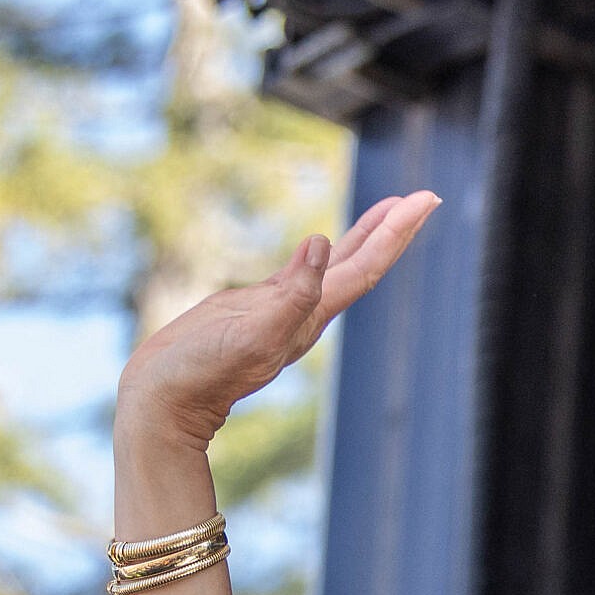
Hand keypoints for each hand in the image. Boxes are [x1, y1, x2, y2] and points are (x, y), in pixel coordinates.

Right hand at [116, 190, 441, 453]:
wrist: (168, 397)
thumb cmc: (205, 369)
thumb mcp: (252, 332)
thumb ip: (291, 293)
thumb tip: (321, 243)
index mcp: (311, 315)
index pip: (366, 267)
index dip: (396, 232)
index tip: (425, 199)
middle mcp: (306, 313)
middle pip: (363, 264)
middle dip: (394, 230)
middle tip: (426, 197)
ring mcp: (284, 310)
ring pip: (337, 266)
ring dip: (367, 237)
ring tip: (391, 210)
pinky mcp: (258, 307)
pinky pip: (303, 273)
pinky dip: (323, 253)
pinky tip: (326, 243)